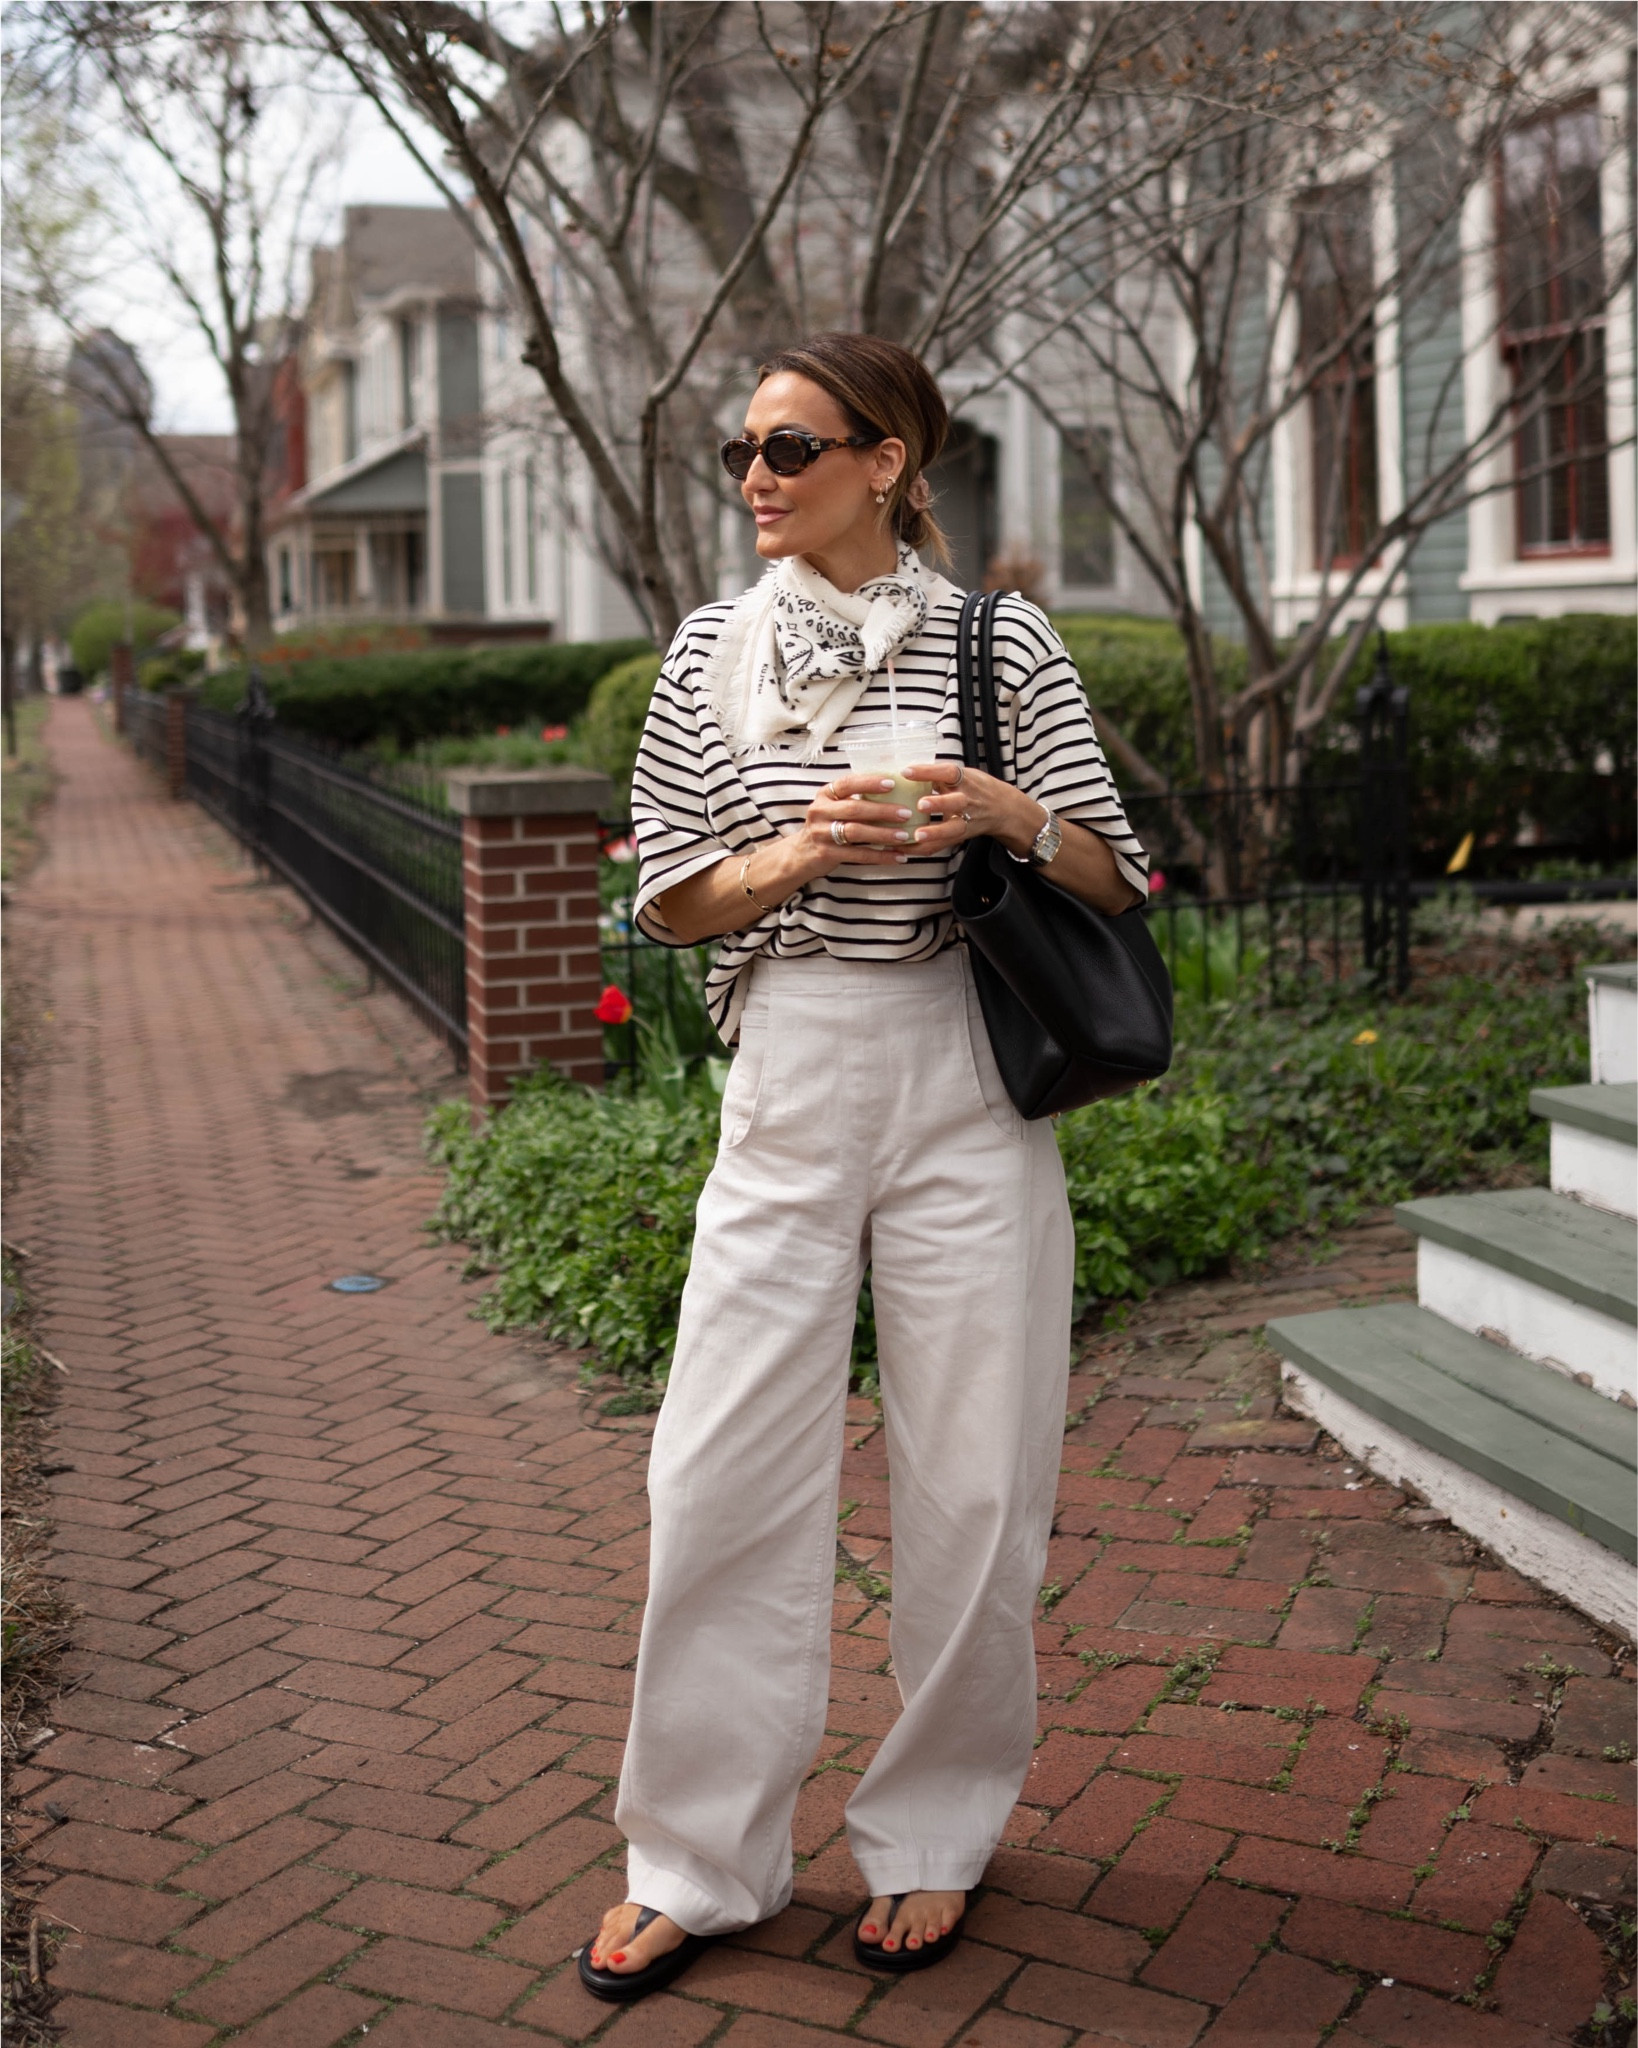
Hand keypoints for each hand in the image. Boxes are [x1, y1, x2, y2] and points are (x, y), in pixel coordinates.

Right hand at [795, 772, 918, 872]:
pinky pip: (857, 855)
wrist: (802, 853)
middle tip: (906, 813)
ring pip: (855, 832)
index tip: (892, 783)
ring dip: (882, 834)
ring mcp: (821, 833)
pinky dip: (880, 856)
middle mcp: (820, 811)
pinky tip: (898, 857)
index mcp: (825, 794)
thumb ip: (855, 798)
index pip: (847, 783)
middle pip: (854, 809)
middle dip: (882, 811)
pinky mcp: (826, 854)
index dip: (869, 783)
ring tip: (903, 835)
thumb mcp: (834, 806)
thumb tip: (896, 789)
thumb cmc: (828, 824)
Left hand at [901, 762, 1045, 859]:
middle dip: (939, 804)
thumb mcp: (961, 775)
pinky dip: (926, 848)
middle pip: (956, 802)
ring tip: (917, 836)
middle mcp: (968, 800)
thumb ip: (938, 775)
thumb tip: (904, 772)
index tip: (906, 772)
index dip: (928, 771)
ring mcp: (967, 820)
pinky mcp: (962, 836)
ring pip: (953, 828)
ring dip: (935, 833)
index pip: (947, 772)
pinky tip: (908, 849)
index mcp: (965, 780)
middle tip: (920, 804)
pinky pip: (944, 844)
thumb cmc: (975, 788)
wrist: (1003, 809)